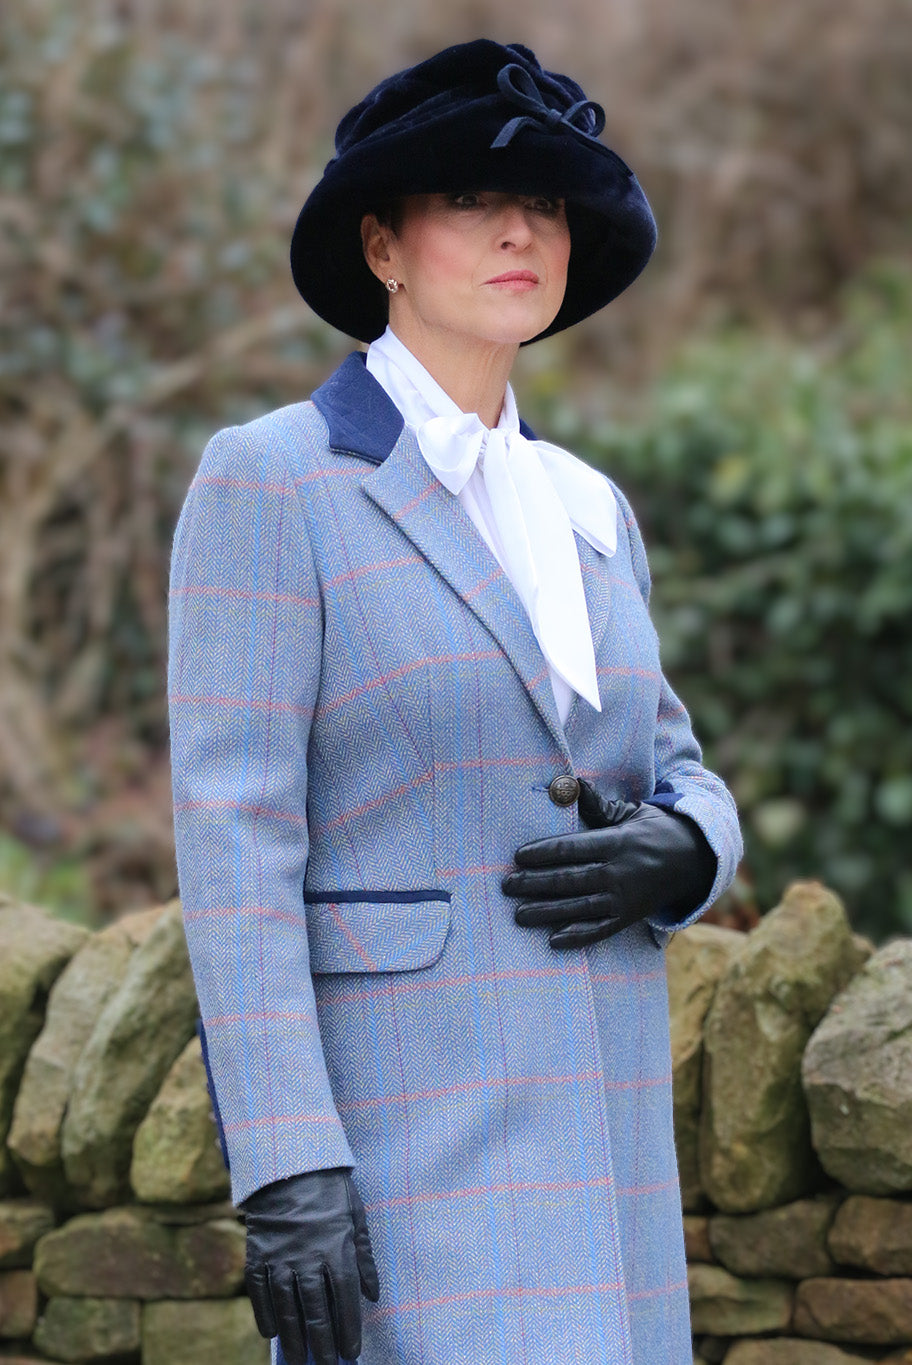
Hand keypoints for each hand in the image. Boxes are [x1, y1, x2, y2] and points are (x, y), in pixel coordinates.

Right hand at [242, 1167, 379, 1364]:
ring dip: (294, 1338)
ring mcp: (280, 1256)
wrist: (291, 1163)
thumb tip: (373, 1295)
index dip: (348, 1329)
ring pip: (286, 1307)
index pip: (344, 1300)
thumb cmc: (330, 1191)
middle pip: (315, 1310)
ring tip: (298, 1361)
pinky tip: (272, 1333)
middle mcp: (308, 1257)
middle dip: (322, 1343)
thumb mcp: (356, 1217)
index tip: (351, 1353)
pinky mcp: (258, 1253)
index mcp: (337, 1248)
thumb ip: (364, 1258)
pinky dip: (264, 1314)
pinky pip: (259, 1291)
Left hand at [502, 779, 716, 948]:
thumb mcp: (632, 812)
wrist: (694, 861)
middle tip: (507, 885)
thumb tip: (571, 783)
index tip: (518, 857)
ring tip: (518, 915)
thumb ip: (599, 806)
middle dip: (536, 883)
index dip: (545, 853)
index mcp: (618, 842)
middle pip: (571, 879)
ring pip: (580, 907)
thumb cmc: (654, 831)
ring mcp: (624, 898)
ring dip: (547, 912)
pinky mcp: (629, 917)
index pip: (574, 849)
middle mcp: (620, 872)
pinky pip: (600, 930)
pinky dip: (578, 936)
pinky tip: (554, 941)